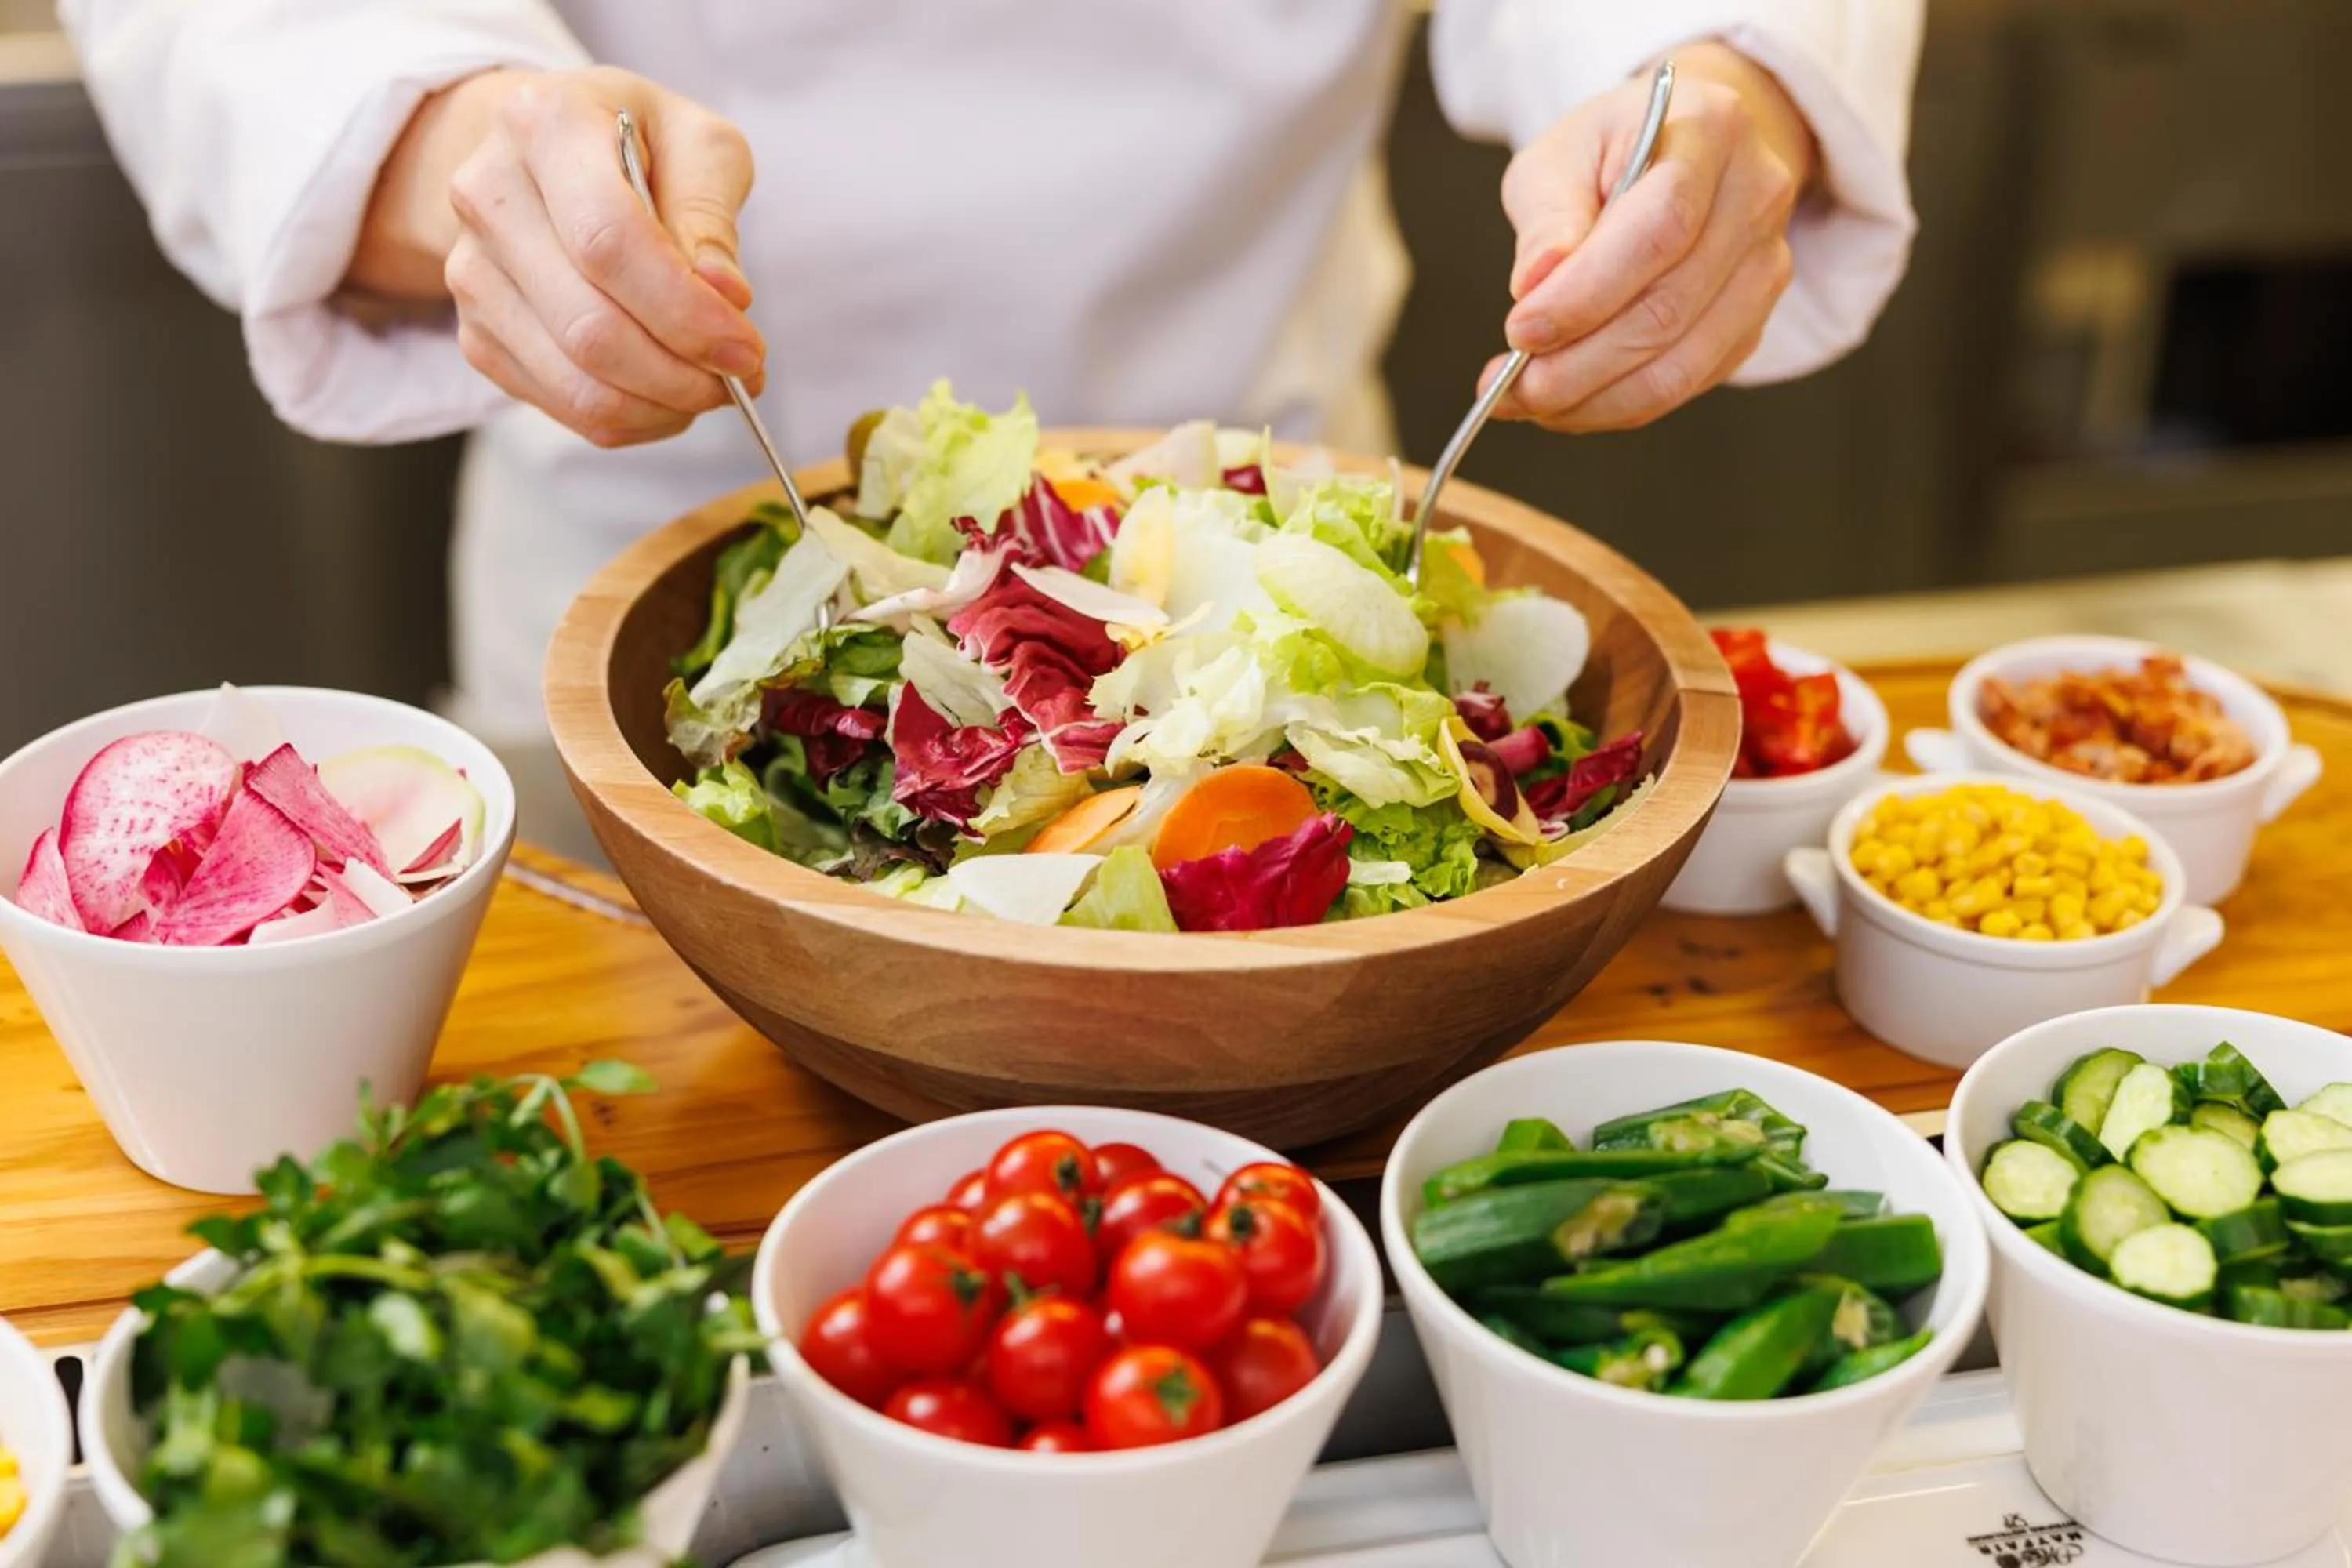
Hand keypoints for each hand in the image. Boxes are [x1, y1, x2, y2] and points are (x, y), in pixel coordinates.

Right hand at [349, 66, 762, 447]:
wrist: (550, 154)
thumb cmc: (639, 145)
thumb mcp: (697, 145)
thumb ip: (710, 215)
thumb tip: (724, 298)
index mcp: (544, 126)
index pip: (609, 243)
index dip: (685, 312)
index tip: (746, 348)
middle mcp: (488, 197)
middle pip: (591, 329)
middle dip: (684, 374)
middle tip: (743, 376)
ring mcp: (471, 272)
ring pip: (577, 384)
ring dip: (663, 406)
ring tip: (712, 385)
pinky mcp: (477, 334)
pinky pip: (564, 407)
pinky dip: (633, 419)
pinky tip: (667, 391)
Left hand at [1490, 43, 1817, 432]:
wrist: (1684, 152)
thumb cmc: (1610, 151)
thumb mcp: (1560, 156)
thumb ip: (1548, 218)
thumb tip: (1535, 287)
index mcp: (1711, 129)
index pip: (1659, 229)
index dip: (1586, 293)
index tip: (1520, 332)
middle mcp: (1755, 197)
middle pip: (1669, 308)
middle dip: (1578, 362)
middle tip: (1507, 384)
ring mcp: (1765, 264)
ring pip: (1681, 363)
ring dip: (1594, 398)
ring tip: (1526, 400)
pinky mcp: (1752, 320)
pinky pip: (1686, 384)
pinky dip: (1618, 406)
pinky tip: (1567, 402)